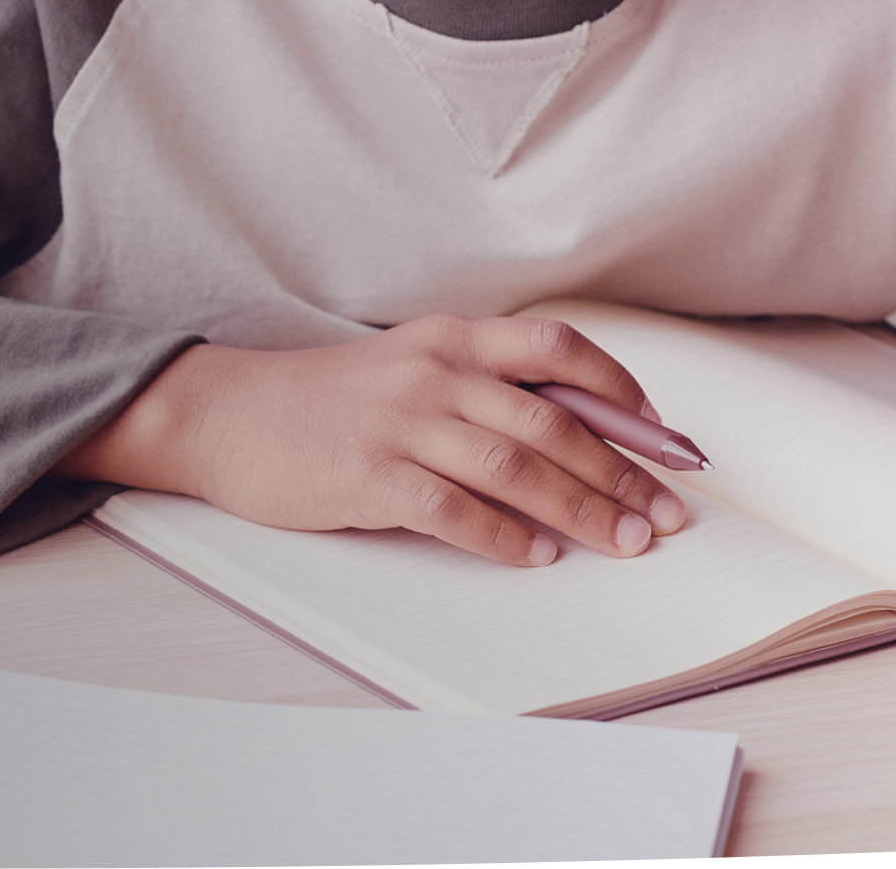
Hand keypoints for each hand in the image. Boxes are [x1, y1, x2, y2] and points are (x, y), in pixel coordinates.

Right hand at [52, 315, 691, 565]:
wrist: (228, 414)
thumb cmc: (327, 400)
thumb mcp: (409, 368)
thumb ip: (483, 390)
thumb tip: (578, 437)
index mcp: (451, 338)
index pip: (559, 351)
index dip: (623, 395)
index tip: (666, 441)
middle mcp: (435, 373)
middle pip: (553, 422)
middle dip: (623, 474)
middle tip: (666, 515)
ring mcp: (403, 423)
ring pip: (518, 468)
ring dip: (582, 512)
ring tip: (624, 543)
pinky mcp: (371, 475)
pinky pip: (456, 510)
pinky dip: (505, 536)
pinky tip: (538, 556)